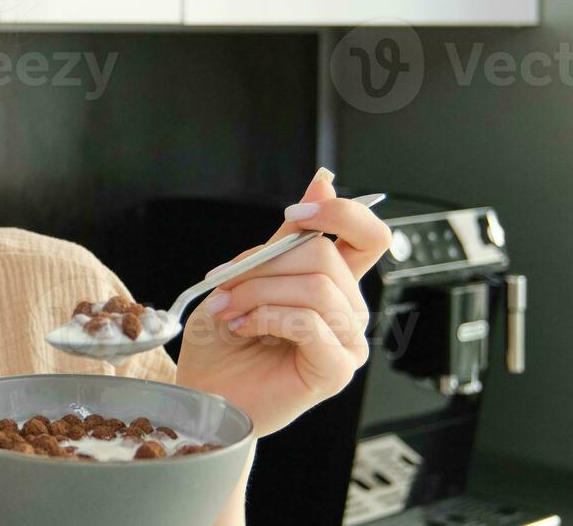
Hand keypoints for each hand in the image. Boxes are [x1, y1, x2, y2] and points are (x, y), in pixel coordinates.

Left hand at [172, 169, 389, 437]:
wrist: (203, 392)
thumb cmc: (223, 339)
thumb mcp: (247, 273)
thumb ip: (287, 236)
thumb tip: (323, 180)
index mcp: (333, 282)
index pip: (369, 235)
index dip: (341, 212)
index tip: (296, 211)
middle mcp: (348, 310)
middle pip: (327, 256)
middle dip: (265, 264)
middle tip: (225, 285)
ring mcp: (346, 341)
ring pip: (317, 288)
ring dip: (259, 292)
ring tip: (228, 311)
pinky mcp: (336, 370)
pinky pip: (311, 324)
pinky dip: (268, 317)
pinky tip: (245, 329)